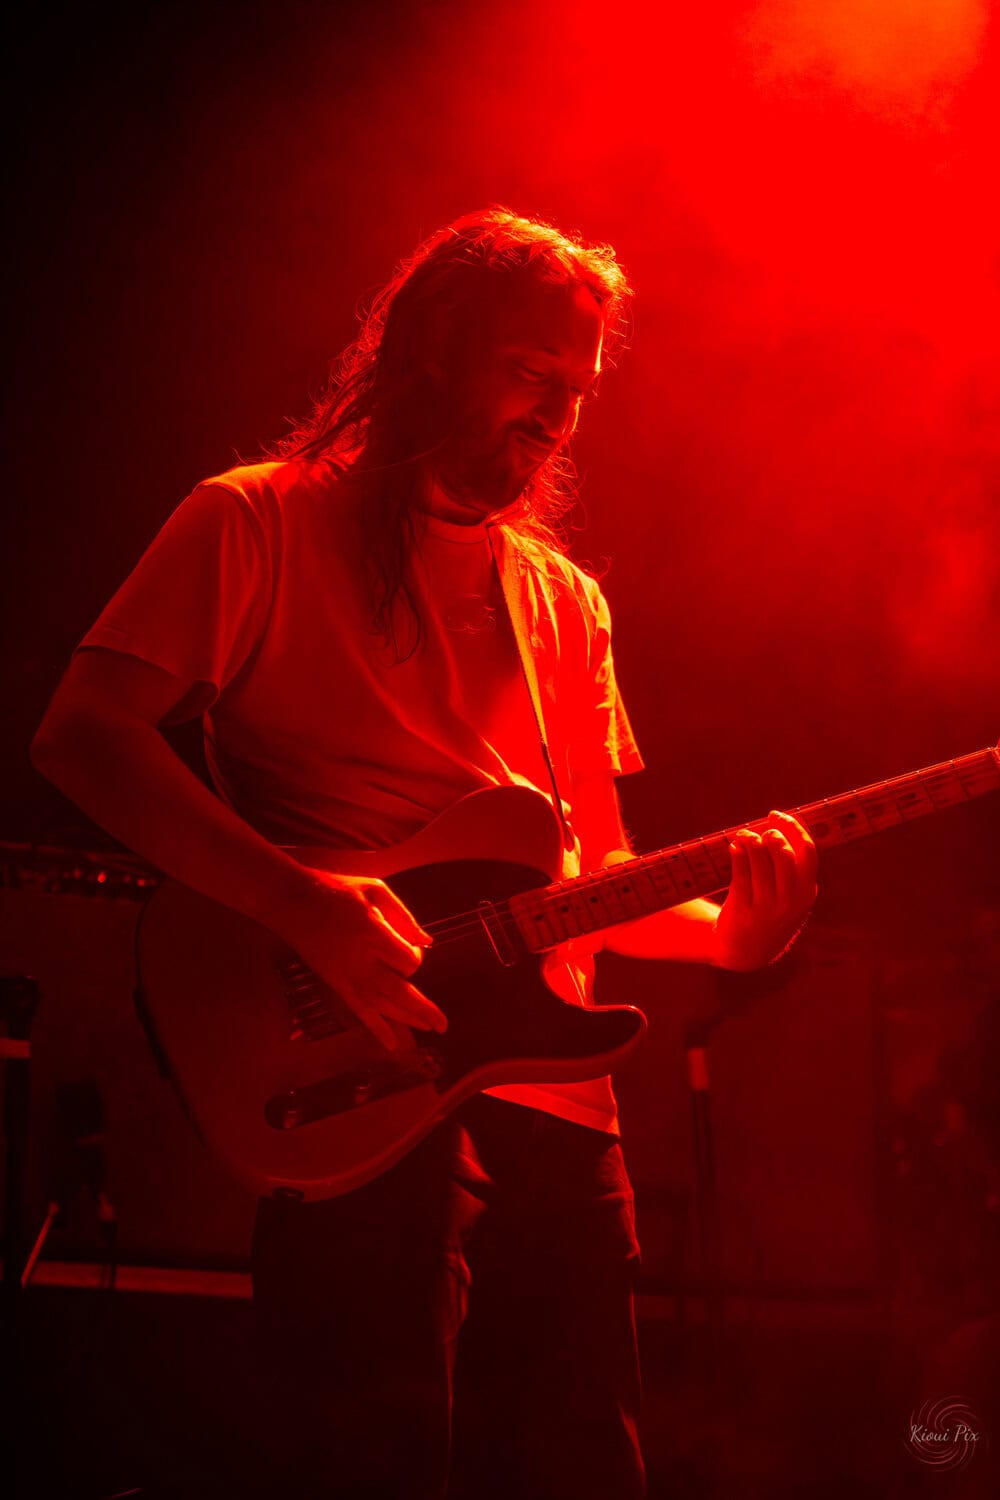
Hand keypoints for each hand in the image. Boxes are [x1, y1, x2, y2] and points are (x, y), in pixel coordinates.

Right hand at [282, 873, 446, 1049]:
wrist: (293, 902)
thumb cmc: (337, 891)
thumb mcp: (375, 891)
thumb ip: (404, 916)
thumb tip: (429, 941)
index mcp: (373, 934)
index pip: (408, 961)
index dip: (415, 958)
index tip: (410, 948)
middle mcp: (361, 960)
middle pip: (400, 993)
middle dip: (425, 1010)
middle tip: (444, 1025)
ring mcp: (347, 975)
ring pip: (383, 1006)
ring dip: (407, 1020)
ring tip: (429, 1029)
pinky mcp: (335, 983)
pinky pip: (359, 1011)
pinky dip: (377, 1029)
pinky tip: (392, 1044)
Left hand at [712, 811, 817, 971]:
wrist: (746, 950)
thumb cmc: (768, 910)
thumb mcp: (789, 894)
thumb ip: (789, 865)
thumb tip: (776, 823)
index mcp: (806, 892)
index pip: (807, 851)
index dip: (791, 827)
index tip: (774, 815)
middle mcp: (791, 901)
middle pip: (785, 855)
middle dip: (771, 835)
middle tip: (759, 832)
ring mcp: (767, 908)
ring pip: (761, 863)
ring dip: (750, 841)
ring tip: (742, 836)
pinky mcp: (744, 912)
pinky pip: (741, 876)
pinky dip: (737, 855)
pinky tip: (734, 847)